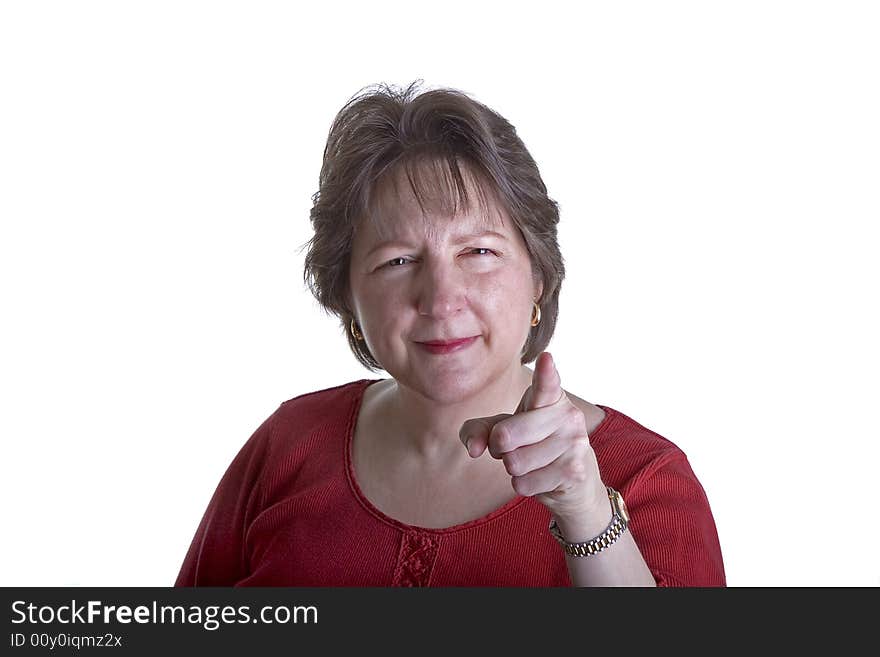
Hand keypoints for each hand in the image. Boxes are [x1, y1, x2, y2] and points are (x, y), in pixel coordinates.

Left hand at [459, 352, 607, 524]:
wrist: (574, 480)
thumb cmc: (532, 444)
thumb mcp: (503, 430)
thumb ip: (479, 430)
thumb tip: (474, 449)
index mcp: (550, 397)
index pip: (546, 384)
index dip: (545, 373)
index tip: (546, 358)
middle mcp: (568, 415)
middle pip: (506, 436)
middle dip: (499, 447)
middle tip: (512, 446)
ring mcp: (574, 443)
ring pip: (514, 463)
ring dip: (514, 468)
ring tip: (532, 461)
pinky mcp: (574, 471)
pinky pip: (524, 484)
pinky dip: (524, 485)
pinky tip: (541, 477)